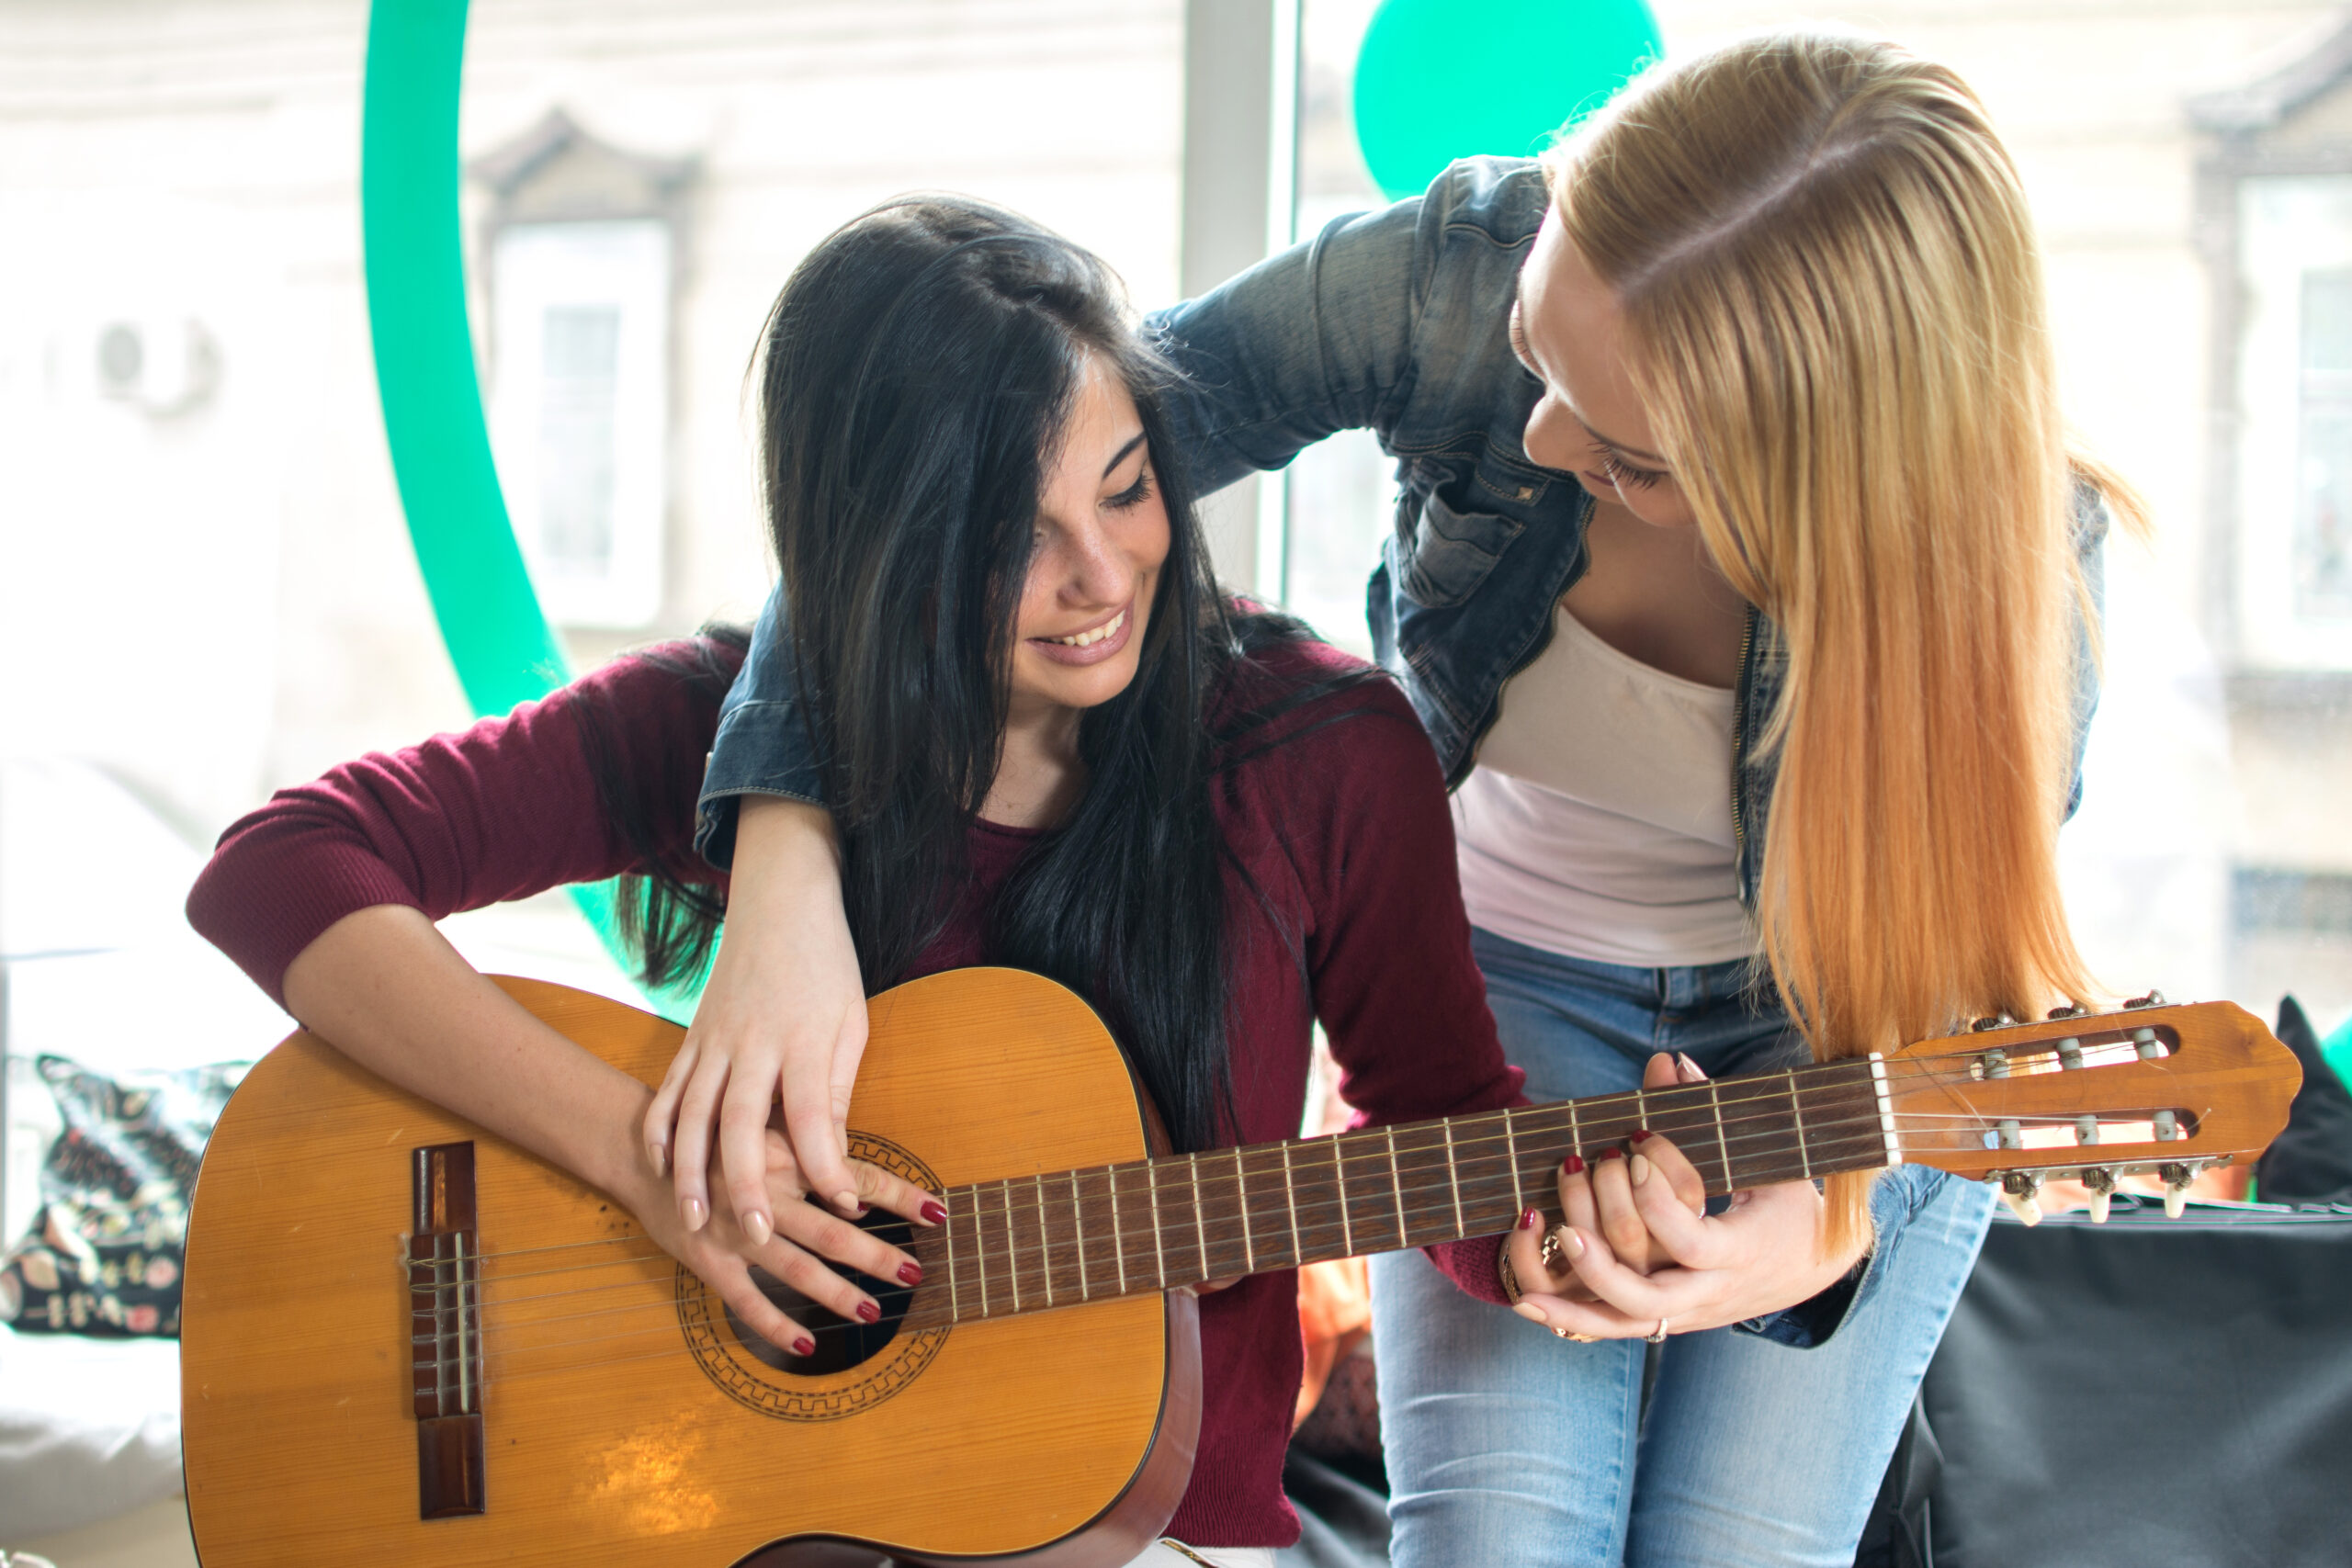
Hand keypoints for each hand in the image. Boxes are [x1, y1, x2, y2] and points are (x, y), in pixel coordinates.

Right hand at [616, 1129, 936, 1354]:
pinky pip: (747, 1300)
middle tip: (915, 1273)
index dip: (900, 1196)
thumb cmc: (714, 1137)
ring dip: (837, 1293)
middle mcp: (765, 1194)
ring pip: (796, 1267)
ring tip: (872, 1311)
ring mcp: (736, 1231)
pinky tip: (806, 1343)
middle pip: (833, 1231)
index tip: (938, 1213)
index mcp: (787, 1156)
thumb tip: (861, 1193)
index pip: (855, 1177)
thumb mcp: (764, 1127)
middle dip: (877, 1256)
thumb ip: (811, 1150)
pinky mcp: (708, 1260)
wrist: (642, 1149)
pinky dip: (776, 1325)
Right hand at [643, 798, 920, 1243]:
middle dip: (746, 1182)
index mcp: (802, 1038)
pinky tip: (662, 1169)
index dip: (828, 1162)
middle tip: (755, 1234)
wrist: (780, 900)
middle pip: (741, 1120)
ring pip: (694, 1113)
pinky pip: (669, 1090)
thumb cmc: (826, 966)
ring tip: (695, 1219)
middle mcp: (753, 1041)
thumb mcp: (850, 1022)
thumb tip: (840, 1158)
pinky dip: (662, 1131)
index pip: (813, 1112)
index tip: (843, 1205)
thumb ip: (837, 1090)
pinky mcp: (691, 1036)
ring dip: (692, 1170)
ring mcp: (713, 1038)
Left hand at [1504, 1053, 1865, 1338]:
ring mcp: (1686, 1312)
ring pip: (1624, 1324)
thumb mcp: (1767, 1161)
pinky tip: (1530, 1306)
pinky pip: (1616, 1329)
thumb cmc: (1789, 1204)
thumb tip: (1669, 1063)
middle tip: (1568, 1230)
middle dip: (1602, 1268)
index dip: (1656, 1200)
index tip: (1636, 1151)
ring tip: (1526, 1290)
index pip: (1689, 1238)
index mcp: (1738, 1250)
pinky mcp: (1669, 1320)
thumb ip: (1713, 1114)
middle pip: (1649, 1298)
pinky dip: (1574, 1321)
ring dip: (1574, 1309)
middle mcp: (1708, 1291)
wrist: (1811, 1269)